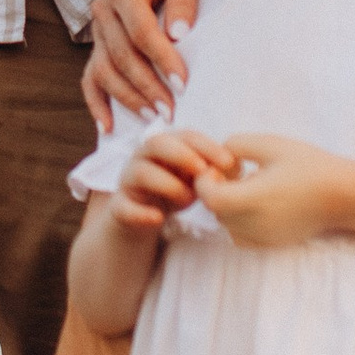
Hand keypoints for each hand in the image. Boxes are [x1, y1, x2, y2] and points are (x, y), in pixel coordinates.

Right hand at [84, 0, 202, 132]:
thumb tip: (179, 33)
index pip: (141, 31)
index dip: (162, 59)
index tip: (183, 83)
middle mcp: (104, 12)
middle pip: (122, 56)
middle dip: (147, 86)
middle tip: (171, 110)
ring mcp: (96, 31)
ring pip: (104, 70)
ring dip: (127, 97)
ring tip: (152, 118)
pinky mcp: (96, 46)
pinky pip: (89, 78)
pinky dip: (96, 103)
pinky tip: (108, 126)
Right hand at [112, 128, 231, 231]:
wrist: (143, 219)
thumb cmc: (174, 191)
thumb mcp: (194, 179)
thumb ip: (211, 169)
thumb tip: (235, 166)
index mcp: (165, 147)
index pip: (185, 136)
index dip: (207, 145)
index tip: (228, 162)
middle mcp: (143, 158)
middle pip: (156, 143)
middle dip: (182, 154)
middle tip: (203, 171)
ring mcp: (129, 182)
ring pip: (141, 172)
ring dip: (168, 184)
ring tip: (188, 200)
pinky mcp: (119, 207)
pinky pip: (124, 206)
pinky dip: (141, 212)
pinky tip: (158, 218)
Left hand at [198, 133, 351, 251]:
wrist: (343, 195)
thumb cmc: (309, 166)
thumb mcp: (271, 144)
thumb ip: (236, 144)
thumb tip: (220, 155)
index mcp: (252, 199)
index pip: (209, 197)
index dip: (207, 180)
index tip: (224, 166)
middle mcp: (254, 224)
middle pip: (215, 211)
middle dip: (216, 190)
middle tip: (234, 171)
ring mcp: (262, 237)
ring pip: (225, 224)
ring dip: (227, 205)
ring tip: (248, 185)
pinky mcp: (270, 243)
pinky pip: (240, 235)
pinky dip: (239, 219)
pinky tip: (258, 202)